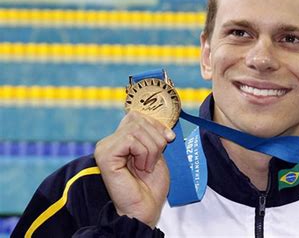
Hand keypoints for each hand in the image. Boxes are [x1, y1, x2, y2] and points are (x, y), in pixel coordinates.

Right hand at [94, 111, 175, 227]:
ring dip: (151, 149)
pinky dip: (143, 153)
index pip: (137, 115)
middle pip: (137, 119)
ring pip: (136, 129)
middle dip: (155, 138)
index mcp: (120, 139)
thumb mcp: (156, 153)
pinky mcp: (105, 156)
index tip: (169, 138)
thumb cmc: (151, 185)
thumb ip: (154, 135)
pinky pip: (131, 141)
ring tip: (147, 166)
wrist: (146, 208)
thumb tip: (162, 121)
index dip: (156, 124)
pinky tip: (140, 168)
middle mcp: (109, 141)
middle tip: (154, 159)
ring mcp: (105, 148)